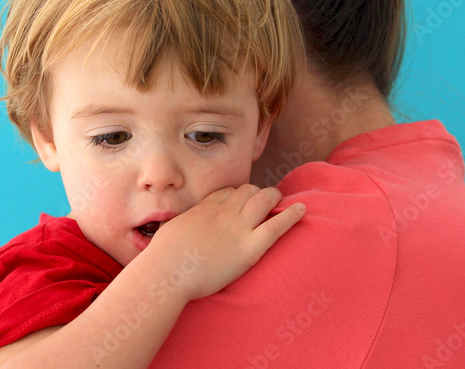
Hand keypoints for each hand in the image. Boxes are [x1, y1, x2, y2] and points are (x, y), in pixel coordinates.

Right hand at [144, 184, 305, 300]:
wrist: (167, 272)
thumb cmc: (162, 258)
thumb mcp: (170, 232)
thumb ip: (180, 228)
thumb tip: (176, 232)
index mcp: (204, 208)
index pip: (227, 192)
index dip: (237, 195)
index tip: (241, 201)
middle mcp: (223, 212)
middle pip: (247, 191)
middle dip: (257, 194)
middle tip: (264, 202)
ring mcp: (238, 228)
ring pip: (264, 200)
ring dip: (274, 198)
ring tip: (281, 201)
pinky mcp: (250, 247)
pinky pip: (276, 225)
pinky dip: (292, 215)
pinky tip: (302, 209)